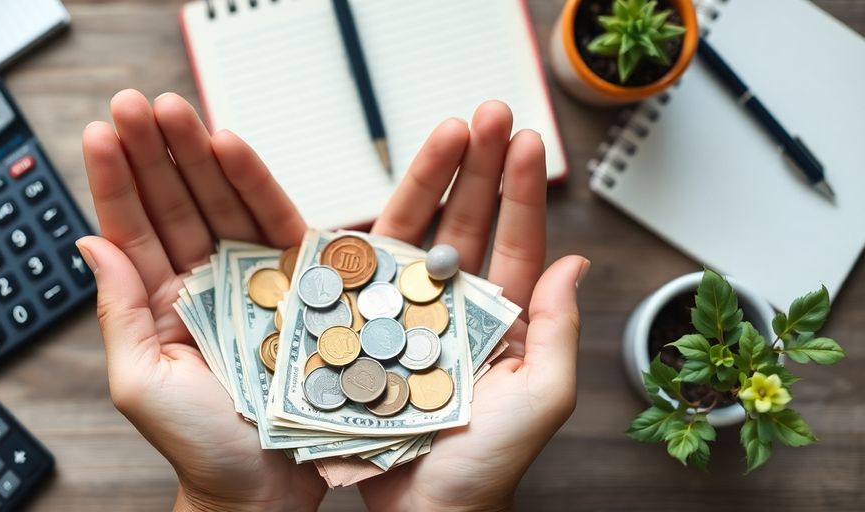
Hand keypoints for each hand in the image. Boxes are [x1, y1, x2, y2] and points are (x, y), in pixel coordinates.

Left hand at [76, 90, 322, 511]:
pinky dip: (255, 185)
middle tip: (138, 104)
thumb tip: (90, 242)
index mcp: (162, 303)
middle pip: (175, 203)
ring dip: (198, 154)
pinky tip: (233, 148)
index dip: (116, 179)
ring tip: (177, 110)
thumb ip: (118, 312)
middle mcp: (206, 283)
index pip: (132, 229)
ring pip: (219, 202)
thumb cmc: (200, 446)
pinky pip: (274, 225)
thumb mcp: (141, 383)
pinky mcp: (298, 283)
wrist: (265, 488)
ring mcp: (253, 279)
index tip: (104, 132)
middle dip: (155, 151)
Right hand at [358, 101, 589, 510]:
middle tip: (487, 111)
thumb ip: (559, 331)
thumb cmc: (483, 466)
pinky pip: (369, 271)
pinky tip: (381, 188)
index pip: (518, 242)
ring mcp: (408, 314)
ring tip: (444, 129)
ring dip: (432, 180)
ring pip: (421, 234)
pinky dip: (374, 228)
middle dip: (479, 166)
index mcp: (504, 321)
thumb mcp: (540, 398)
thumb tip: (575, 261)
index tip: (523, 140)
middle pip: (470, 223)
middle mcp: (456, 309)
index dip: (521, 190)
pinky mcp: (363, 327)